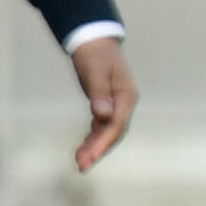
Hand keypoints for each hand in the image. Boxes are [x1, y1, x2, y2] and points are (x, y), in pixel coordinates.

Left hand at [71, 36, 136, 172]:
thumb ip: (99, 94)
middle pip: (113, 132)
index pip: (116, 124)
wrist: (94, 40)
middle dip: (98, 149)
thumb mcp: (95, 72)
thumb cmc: (95, 54)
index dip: (103, 142)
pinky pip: (101, 126)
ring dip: (94, 147)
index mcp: (126, 96)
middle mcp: (124, 103)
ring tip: (79, 162)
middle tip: (82, 165)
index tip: (90, 156)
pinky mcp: (106, 105)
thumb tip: (103, 115)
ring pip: (107, 132)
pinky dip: (92, 138)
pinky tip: (83, 148)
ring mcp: (116, 105)